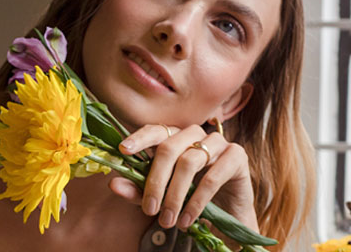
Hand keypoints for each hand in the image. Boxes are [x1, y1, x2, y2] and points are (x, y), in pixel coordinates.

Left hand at [110, 124, 258, 232]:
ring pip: (189, 161)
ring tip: (168, 220)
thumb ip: (138, 189)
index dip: (139, 138)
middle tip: (149, 210)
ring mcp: (218, 142)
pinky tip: (187, 219)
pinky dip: (196, 201)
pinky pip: (212, 176)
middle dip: (156, 181)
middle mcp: (196, 134)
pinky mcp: (237, 156)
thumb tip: (113, 184)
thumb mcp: (161, 196)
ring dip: (175, 194)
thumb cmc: (191, 198)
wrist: (229, 214)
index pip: (156, 130)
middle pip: (170, 147)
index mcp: (176, 137)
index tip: (123, 150)